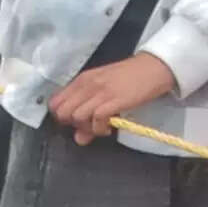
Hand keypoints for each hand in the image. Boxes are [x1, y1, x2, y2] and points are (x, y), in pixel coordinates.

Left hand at [50, 50, 178, 146]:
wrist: (153, 68)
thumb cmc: (128, 79)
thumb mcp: (104, 92)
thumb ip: (88, 112)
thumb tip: (78, 138)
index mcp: (81, 80)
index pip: (55, 102)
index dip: (62, 117)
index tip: (76, 122)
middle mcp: (87, 85)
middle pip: (62, 112)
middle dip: (73, 124)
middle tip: (89, 125)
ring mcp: (100, 92)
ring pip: (77, 117)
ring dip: (88, 128)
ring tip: (101, 127)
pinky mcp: (114, 100)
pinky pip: (96, 119)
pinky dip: (100, 129)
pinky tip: (110, 127)